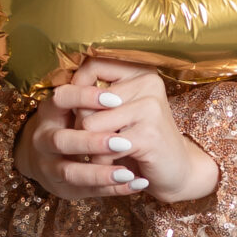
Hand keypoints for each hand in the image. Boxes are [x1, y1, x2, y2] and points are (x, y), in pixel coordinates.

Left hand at [17, 58, 218, 204]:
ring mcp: (150, 108)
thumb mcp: (121, 112)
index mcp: (141, 71)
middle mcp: (148, 83)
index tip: (76, 108)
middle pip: (87, 99)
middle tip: (100, 141)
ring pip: (90, 123)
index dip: (76, 87)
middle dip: (83, 125)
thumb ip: (97, 97)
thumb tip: (60, 93)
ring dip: (91, 147)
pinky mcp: (148, 135)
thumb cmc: (142, 140)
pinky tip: (116, 167)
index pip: (93, 65)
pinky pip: (104, 147)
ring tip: (108, 155)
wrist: (176, 171)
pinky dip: (102, 162)